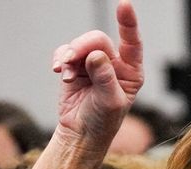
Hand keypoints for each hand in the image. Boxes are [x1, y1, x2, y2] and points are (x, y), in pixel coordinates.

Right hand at [51, 0, 143, 147]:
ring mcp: (94, 63)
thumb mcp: (110, 103)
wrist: (81, 134)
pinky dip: (60, 59)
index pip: (132, 42)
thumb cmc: (103, 121)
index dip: (128, 23)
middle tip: (71, 59)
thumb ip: (105, 78)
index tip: (124, 5)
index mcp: (130, 71)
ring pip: (80, 44)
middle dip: (83, 46)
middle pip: (98, 40)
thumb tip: (96, 55)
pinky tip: (58, 71)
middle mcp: (114, 63)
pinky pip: (65, 52)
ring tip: (64, 72)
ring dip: (69, 55)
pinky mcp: (75, 66)